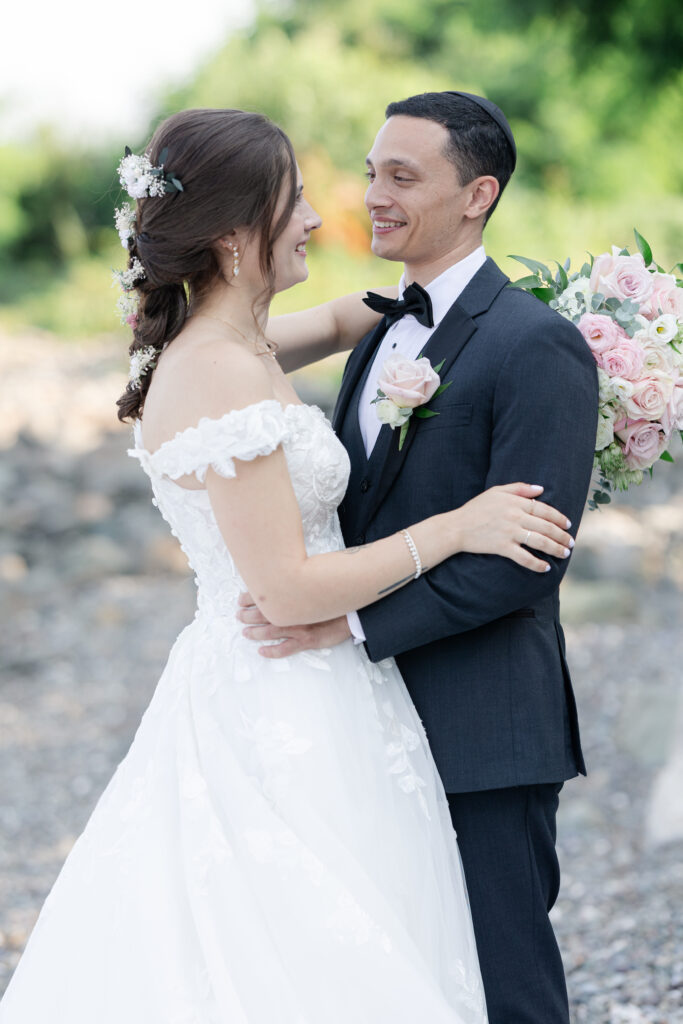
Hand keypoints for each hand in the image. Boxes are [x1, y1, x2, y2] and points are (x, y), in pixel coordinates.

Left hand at [237, 592, 351, 657]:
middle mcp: (293, 612)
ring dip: (255, 632)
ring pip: (270, 631)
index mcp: (293, 597)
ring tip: (245, 632)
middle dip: (248, 615)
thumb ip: (298, 585)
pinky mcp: (307, 640)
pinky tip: (262, 652)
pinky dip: (272, 651)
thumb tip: (281, 579)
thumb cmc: (333, 598)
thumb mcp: (313, 587)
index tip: (240, 599)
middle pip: (263, 614)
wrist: (353, 611)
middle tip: (239, 615)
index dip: (249, 598)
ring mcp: (299, 627)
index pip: (266, 596)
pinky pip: (285, 649)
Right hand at [454, 483, 573, 572]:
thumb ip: (519, 488)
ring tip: (565, 554)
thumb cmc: (475, 508)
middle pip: (546, 527)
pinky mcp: (502, 547)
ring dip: (556, 549)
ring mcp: (509, 532)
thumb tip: (541, 489)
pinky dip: (537, 564)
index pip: (545, 510)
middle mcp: (515, 516)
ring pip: (540, 542)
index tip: (568, 525)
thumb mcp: (496, 491)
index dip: (559, 518)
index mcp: (516, 502)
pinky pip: (524, 557)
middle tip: (571, 543)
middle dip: (562, 536)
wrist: (456, 527)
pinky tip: (546, 568)